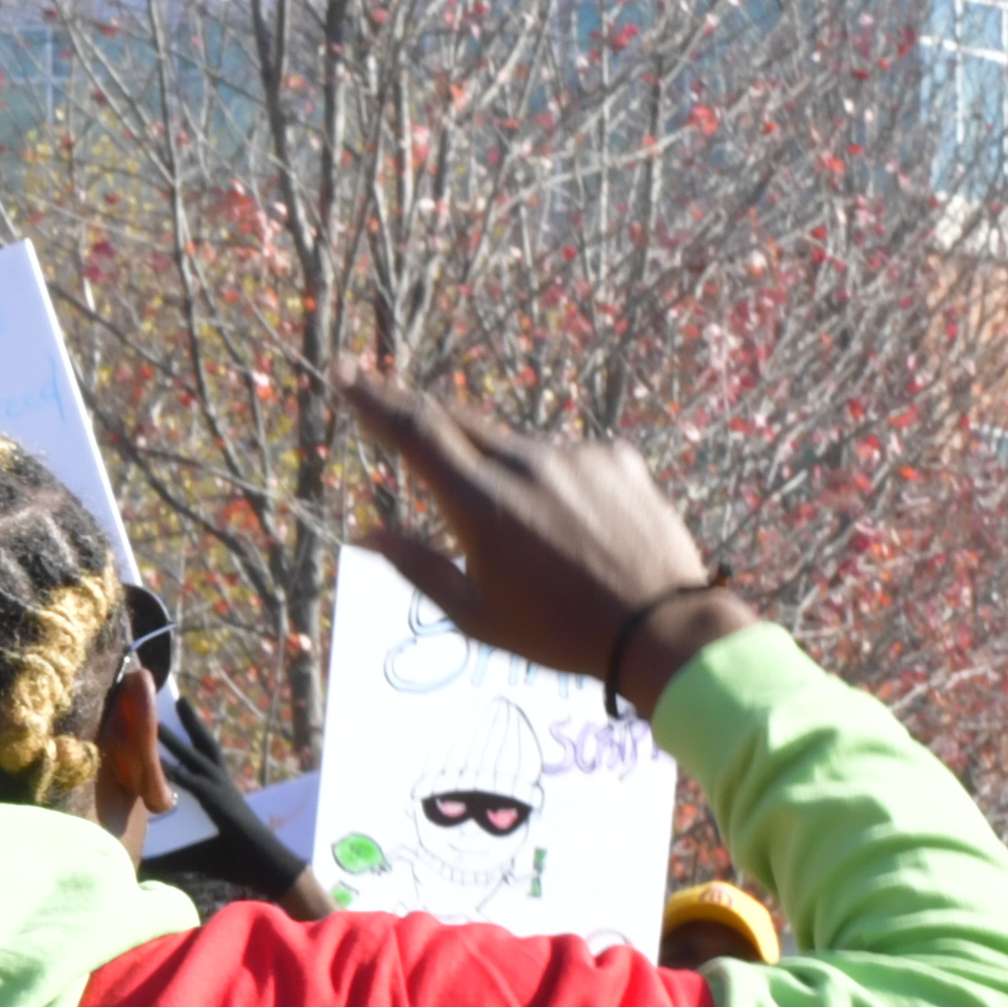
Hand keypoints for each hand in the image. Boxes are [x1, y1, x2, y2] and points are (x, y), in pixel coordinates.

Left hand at [141, 696, 336, 918]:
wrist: (267, 869)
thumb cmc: (236, 862)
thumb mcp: (196, 856)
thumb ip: (169, 858)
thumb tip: (144, 866)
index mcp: (220, 793)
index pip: (202, 760)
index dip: (189, 741)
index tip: (176, 724)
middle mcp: (222, 785)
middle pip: (204, 746)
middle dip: (190, 723)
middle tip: (177, 697)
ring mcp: (222, 791)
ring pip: (197, 756)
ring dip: (177, 736)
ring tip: (162, 716)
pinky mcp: (219, 803)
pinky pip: (192, 782)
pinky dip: (174, 770)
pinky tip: (157, 758)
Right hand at [335, 371, 754, 712]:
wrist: (663, 629)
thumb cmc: (558, 634)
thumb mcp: (475, 616)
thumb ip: (417, 566)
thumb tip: (364, 534)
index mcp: (482, 505)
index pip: (414, 431)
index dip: (373, 398)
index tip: (345, 372)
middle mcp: (526, 464)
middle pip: (459, 421)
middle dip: (428, 424)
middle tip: (412, 437)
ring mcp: (575, 455)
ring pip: (516, 447)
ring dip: (502, 471)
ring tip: (530, 535)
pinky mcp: (616, 456)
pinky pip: (566, 457)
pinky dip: (554, 481)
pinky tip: (577, 529)